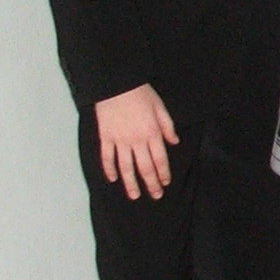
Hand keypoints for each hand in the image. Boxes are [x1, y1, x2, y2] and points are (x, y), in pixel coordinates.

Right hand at [95, 83, 177, 198]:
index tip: (165, 183)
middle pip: (145, 167)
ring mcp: (119, 140)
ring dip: (130, 183)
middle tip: (155, 196)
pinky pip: (107, 157)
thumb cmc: (140, 92)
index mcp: (152, 132)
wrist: (116, 83)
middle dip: (151, 184)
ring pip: (126, 167)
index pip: (160, 159)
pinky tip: (113, 179)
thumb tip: (174, 142)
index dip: (163, 173)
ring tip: (134, 195)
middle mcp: (137, 140)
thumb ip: (168, 126)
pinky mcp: (106, 137)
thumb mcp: (160, 106)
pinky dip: (109, 169)